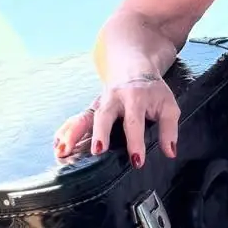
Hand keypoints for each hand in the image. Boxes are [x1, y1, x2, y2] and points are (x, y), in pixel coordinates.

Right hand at [53, 75, 179, 167]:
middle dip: (100, 132)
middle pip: (104, 115)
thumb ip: (169, 129)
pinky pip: (76, 119)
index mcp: (135, 98)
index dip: (136, 143)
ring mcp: (100, 103)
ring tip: (63, 151)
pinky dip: (66, 131)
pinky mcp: (91, 108)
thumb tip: (170, 153)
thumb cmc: (152, 91)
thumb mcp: (168, 106)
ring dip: (73, 133)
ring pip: (84, 116)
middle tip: (97, 151)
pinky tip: (57, 145)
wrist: (133, 66)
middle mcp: (114, 99)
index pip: (135, 122)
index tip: (136, 162)